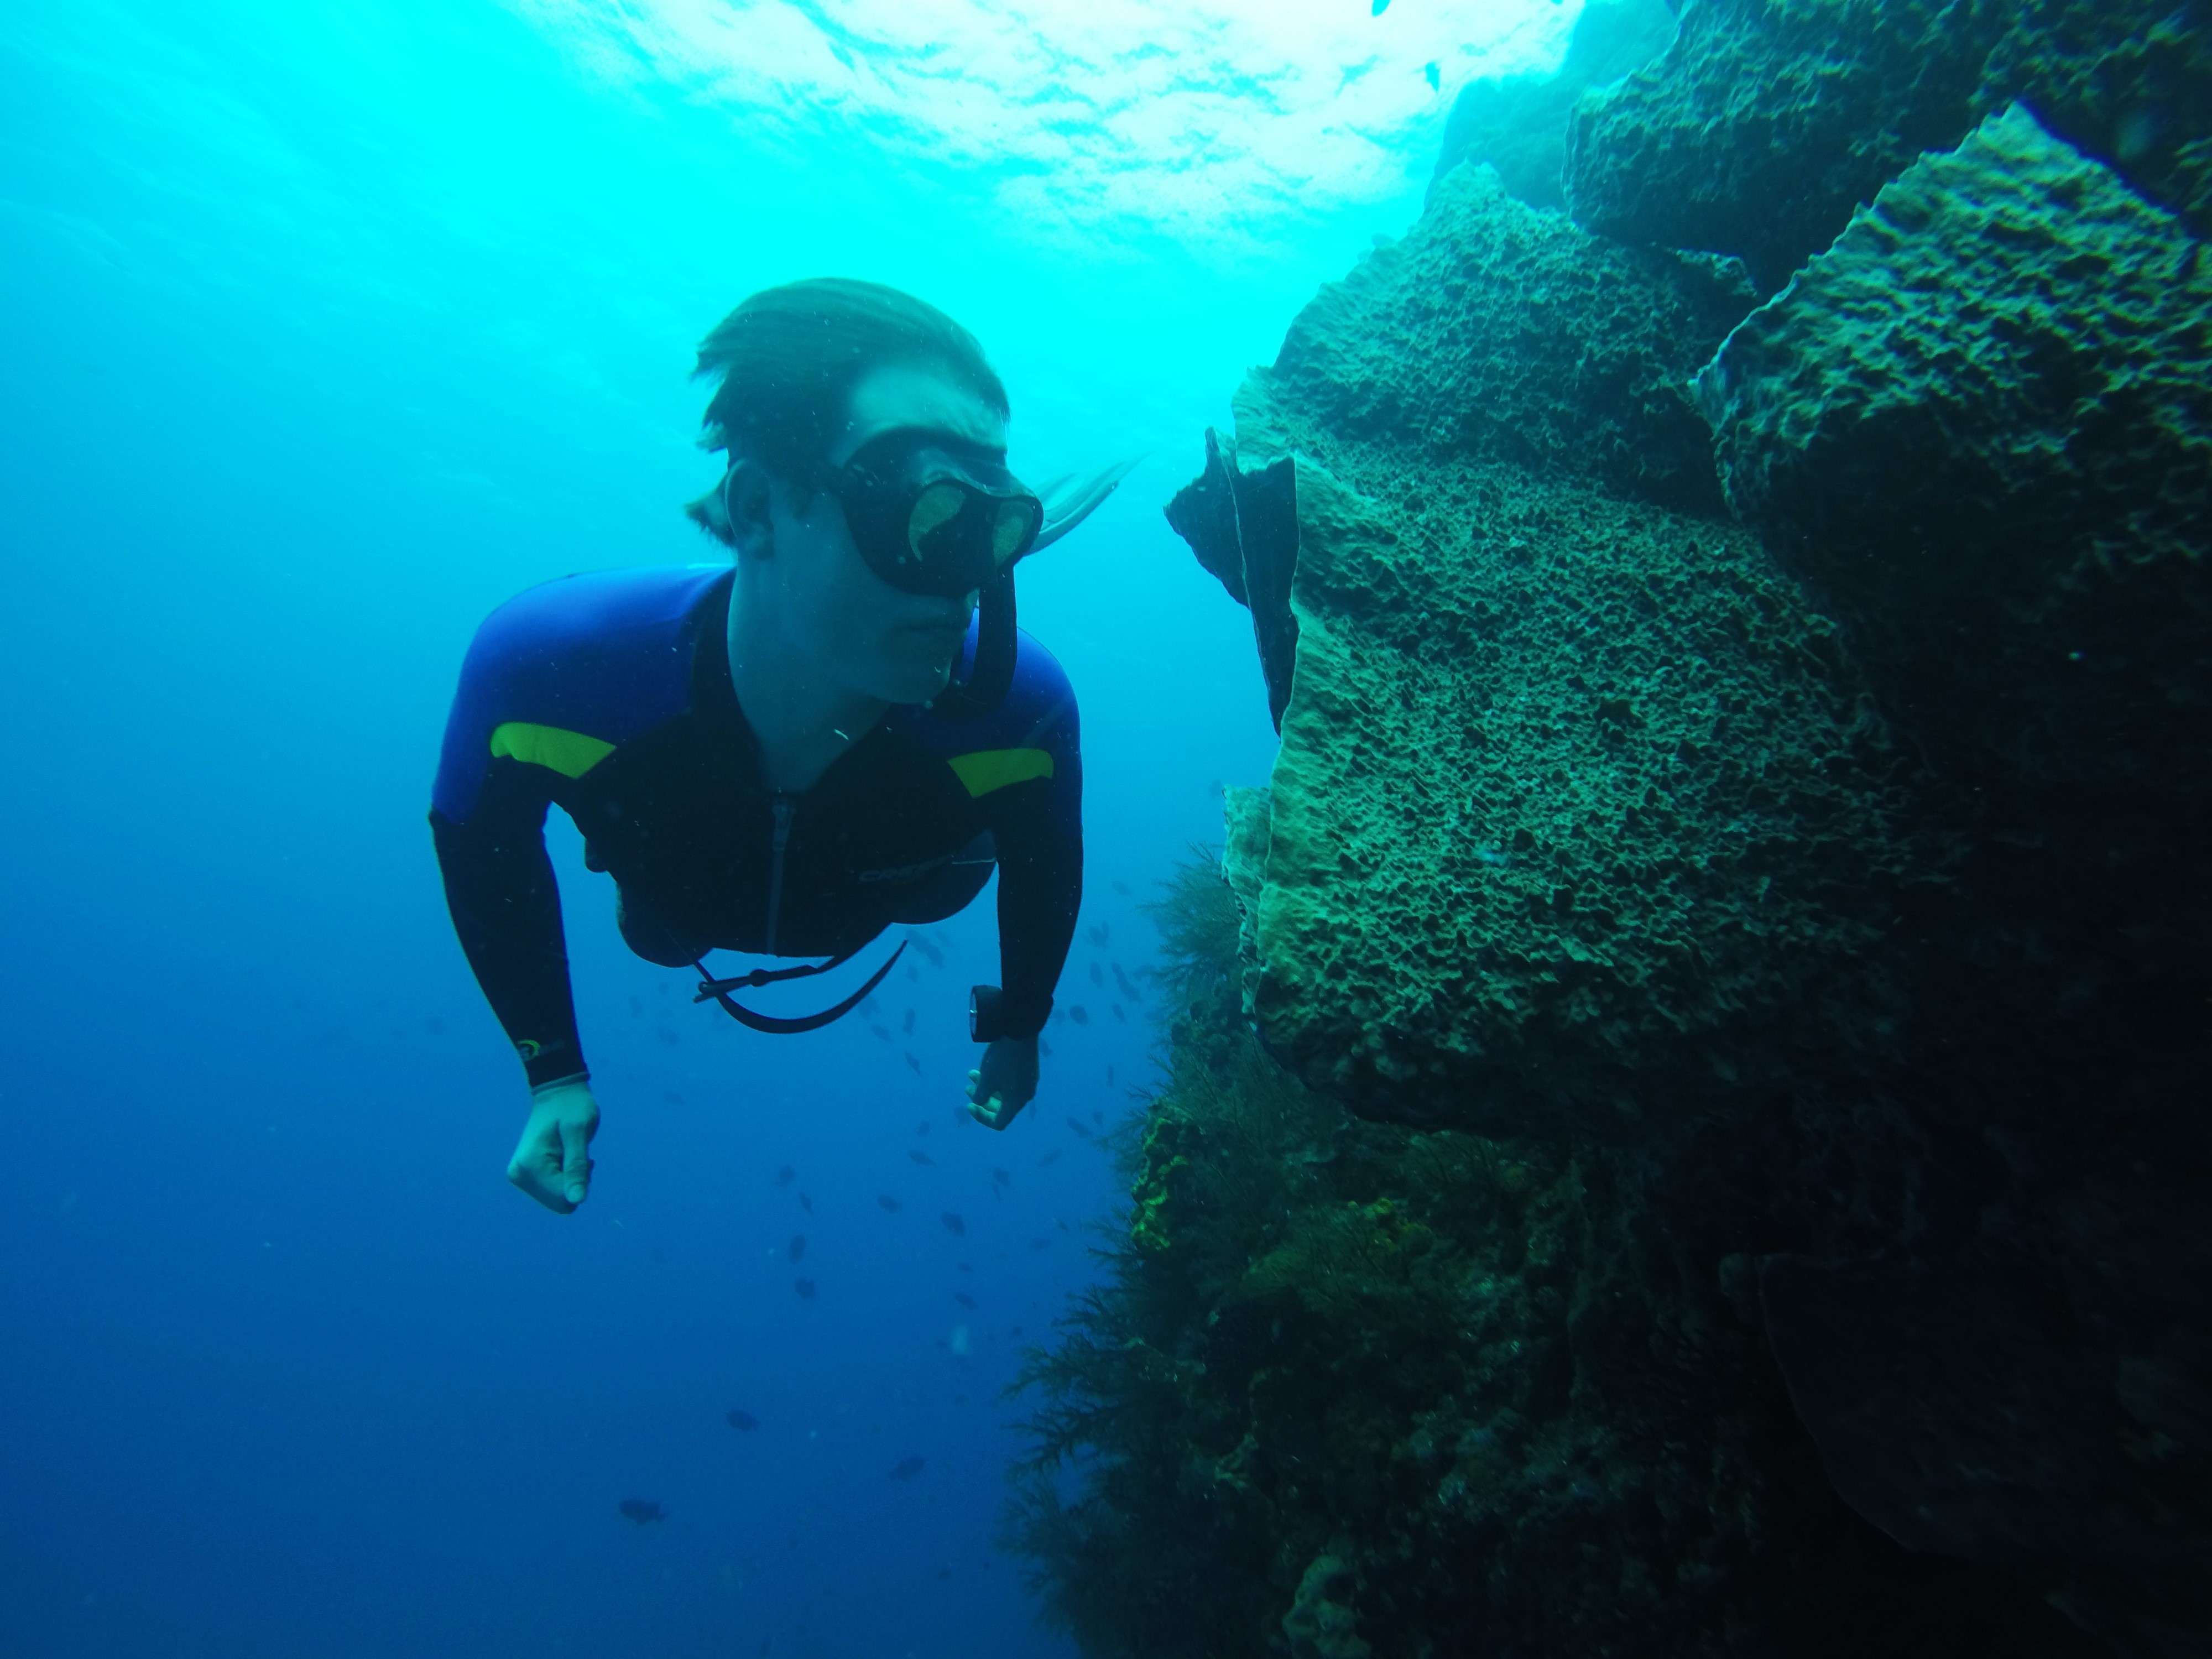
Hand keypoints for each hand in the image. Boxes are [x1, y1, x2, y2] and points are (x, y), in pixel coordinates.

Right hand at [508, 1076, 599, 1212]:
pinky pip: (552, 1192)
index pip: (563, 1199)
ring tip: (569, 1154)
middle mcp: (519, 1175)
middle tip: (575, 1154)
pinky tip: (564, 1157)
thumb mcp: (579, 1133)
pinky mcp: (525, 1176)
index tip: (580, 1155)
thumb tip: (577, 1200)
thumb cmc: (572, 1107)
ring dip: (570, 1180)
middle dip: (574, 1182)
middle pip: (559, 1203)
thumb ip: (577, 1167)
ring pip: (557, 1200)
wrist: (558, 1093)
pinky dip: (564, 1178)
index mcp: (529, 1166)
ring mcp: (520, 1177)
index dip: (580, 1180)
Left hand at [965, 1036, 1039, 1130]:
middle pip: (1001, 1107)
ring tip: (971, 1074)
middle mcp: (1025, 1095)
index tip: (969, 1105)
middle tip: (967, 1089)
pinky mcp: (1028, 1068)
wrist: (1020, 1030)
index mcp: (1017, 1102)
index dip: (981, 1117)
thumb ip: (980, 1097)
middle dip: (982, 1100)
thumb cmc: (1001, 1060)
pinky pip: (1010, 1080)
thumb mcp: (987, 1081)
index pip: (999, 1122)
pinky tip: (985, 1066)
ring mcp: (1028, 1081)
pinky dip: (996, 1078)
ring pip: (1004, 1091)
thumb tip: (980, 1101)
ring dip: (986, 1086)